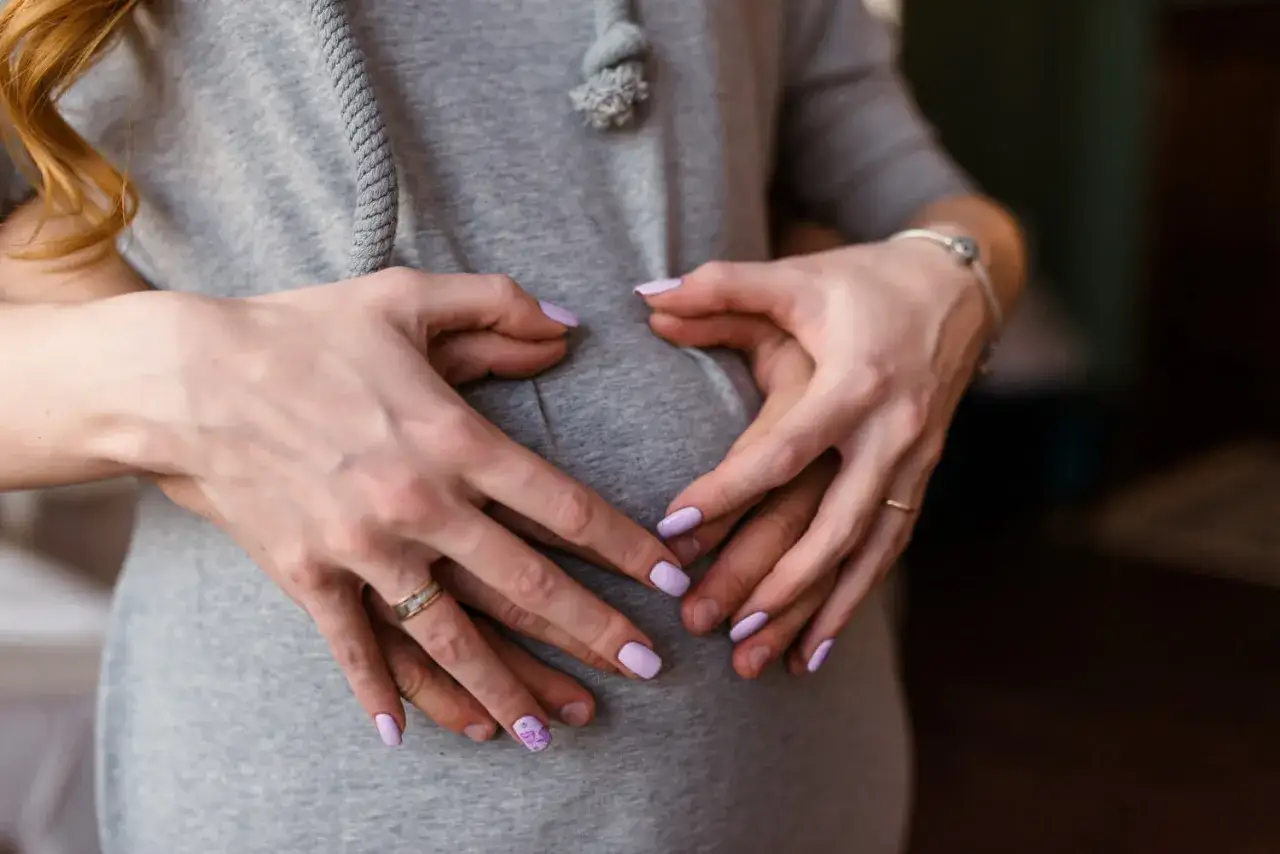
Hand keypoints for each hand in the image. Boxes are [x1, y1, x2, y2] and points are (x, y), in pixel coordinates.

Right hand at [133, 268, 684, 749]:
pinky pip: (354, 650)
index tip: (670, 583)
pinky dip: (382, 695)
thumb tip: (571, 324)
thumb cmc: (305, 329)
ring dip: (507, 689)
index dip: (626, 548)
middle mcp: (421, 505)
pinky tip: (408, 739)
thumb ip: (498, 305)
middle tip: (645, 670)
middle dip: (593, 633)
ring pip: (452, 638)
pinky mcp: (308, 577)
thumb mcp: (407, 294)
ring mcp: (363, 550)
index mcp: (456, 439)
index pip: (565, 507)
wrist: (188, 376)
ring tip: (553, 730)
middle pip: (526, 586)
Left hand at [639, 236, 991, 667]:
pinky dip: (853, 600)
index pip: (782, 451)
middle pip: (830, 524)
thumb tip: (645, 295)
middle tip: (712, 625)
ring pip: (864, 553)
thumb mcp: (796, 279)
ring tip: (760, 658)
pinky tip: (816, 646)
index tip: (672, 531)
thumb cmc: (863, 280)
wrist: (959, 288)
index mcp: (856, 381)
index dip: (726, 492)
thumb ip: (721, 288)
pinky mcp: (923, 478)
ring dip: (814, 609)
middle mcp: (892, 431)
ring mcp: (915, 461)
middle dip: (773, 581)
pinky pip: (888, 550)